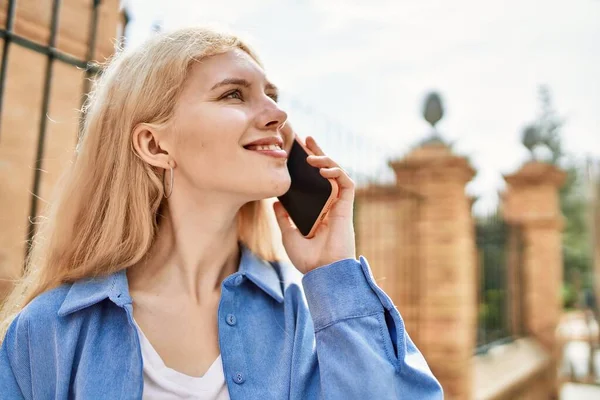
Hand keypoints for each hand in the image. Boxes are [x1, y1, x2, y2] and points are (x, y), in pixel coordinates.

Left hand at [273, 136, 355, 273]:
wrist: (323, 273)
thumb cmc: (308, 260)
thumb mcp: (289, 236)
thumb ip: (284, 219)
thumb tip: (275, 203)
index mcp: (318, 211)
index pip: (313, 182)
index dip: (307, 166)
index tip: (296, 152)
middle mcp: (330, 205)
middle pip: (325, 173)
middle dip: (317, 153)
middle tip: (305, 139)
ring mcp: (339, 205)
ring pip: (337, 174)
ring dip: (325, 160)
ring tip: (310, 155)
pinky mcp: (347, 207)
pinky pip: (346, 183)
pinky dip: (337, 171)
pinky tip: (323, 168)